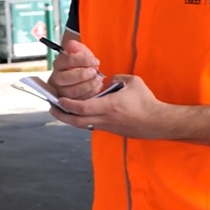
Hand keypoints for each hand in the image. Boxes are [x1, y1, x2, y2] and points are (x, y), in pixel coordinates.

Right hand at [46, 39, 104, 99]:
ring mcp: (60, 92)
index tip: (95, 61)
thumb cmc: (82, 65)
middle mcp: (56, 78)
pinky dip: (89, 94)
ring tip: (97, 80)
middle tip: (94, 72)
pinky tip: (96, 88)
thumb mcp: (81, 53)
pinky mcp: (68, 103)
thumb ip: (77, 48)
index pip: (67, 61)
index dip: (83, 61)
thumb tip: (71, 45)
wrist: (84, 76)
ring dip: (88, 85)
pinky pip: (77, 101)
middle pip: (66, 78)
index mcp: (58, 64)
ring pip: (72, 91)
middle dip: (83, 75)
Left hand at [50, 74, 168, 138]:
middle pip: (77, 121)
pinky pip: (92, 126)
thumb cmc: (146, 101)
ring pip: (83, 125)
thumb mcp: (132, 82)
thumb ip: (116, 78)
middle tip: (51, 109)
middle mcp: (105, 119)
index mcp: (109, 106)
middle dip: (61, 115)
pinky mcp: (112, 130)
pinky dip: (82, 120)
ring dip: (70, 119)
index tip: (59, 99)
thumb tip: (106, 80)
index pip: (82, 107)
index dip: (67, 104)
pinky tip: (79, 115)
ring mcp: (108, 126)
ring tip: (61, 111)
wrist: (159, 122)